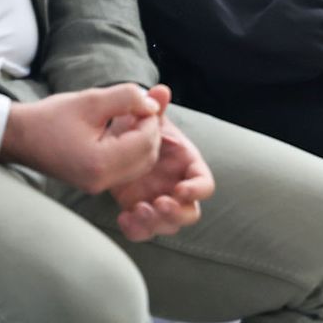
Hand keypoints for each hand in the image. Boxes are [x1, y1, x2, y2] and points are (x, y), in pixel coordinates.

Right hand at [0, 84, 163, 193]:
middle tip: (138, 109)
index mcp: (100, 163)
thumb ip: (127, 98)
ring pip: (141, 165)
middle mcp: (101, 181)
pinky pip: (127, 168)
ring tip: (129, 118)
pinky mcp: (95, 184)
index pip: (146, 141)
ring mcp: (98, 186)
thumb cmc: (51, 117)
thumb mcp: (91, 100)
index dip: (151, 118)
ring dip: (143, 140)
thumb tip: (154, 105)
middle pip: (148, 156)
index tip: (141, 102)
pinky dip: (132, 149)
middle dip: (150, 130)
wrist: (18, 136)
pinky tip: (120, 131)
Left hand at [107, 86, 214, 241]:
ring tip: (136, 210)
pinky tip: (123, 217)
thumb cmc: (139, 127)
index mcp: (187, 166)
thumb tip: (161, 90)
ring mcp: (159, 202)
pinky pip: (144, 231)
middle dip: (177, 213)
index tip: (180, 189)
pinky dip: (136, 230)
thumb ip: (155, 107)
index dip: (196, 190)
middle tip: (158, 204)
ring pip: (169, 226)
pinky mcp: (140, 211)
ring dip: (156, 223)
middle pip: (191, 213)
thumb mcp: (146, 117)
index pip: (205, 184)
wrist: (117, 140)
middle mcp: (177, 187)